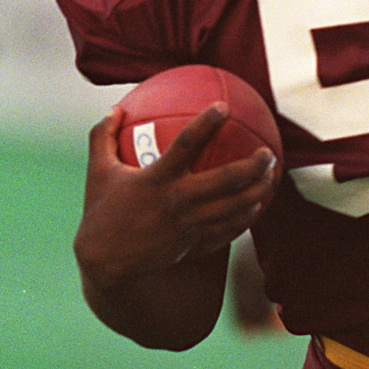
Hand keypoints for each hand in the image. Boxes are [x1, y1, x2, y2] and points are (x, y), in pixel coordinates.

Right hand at [75, 103, 276, 289]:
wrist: (104, 261)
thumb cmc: (101, 211)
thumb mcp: (98, 170)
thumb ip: (103, 136)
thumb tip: (115, 108)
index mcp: (156, 179)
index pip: (187, 143)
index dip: (207, 122)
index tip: (223, 107)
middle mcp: (178, 201)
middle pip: (226, 180)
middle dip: (253, 164)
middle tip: (268, 152)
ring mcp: (189, 226)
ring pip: (234, 208)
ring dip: (257, 191)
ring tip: (271, 177)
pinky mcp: (194, 245)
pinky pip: (228, 231)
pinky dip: (245, 218)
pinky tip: (256, 207)